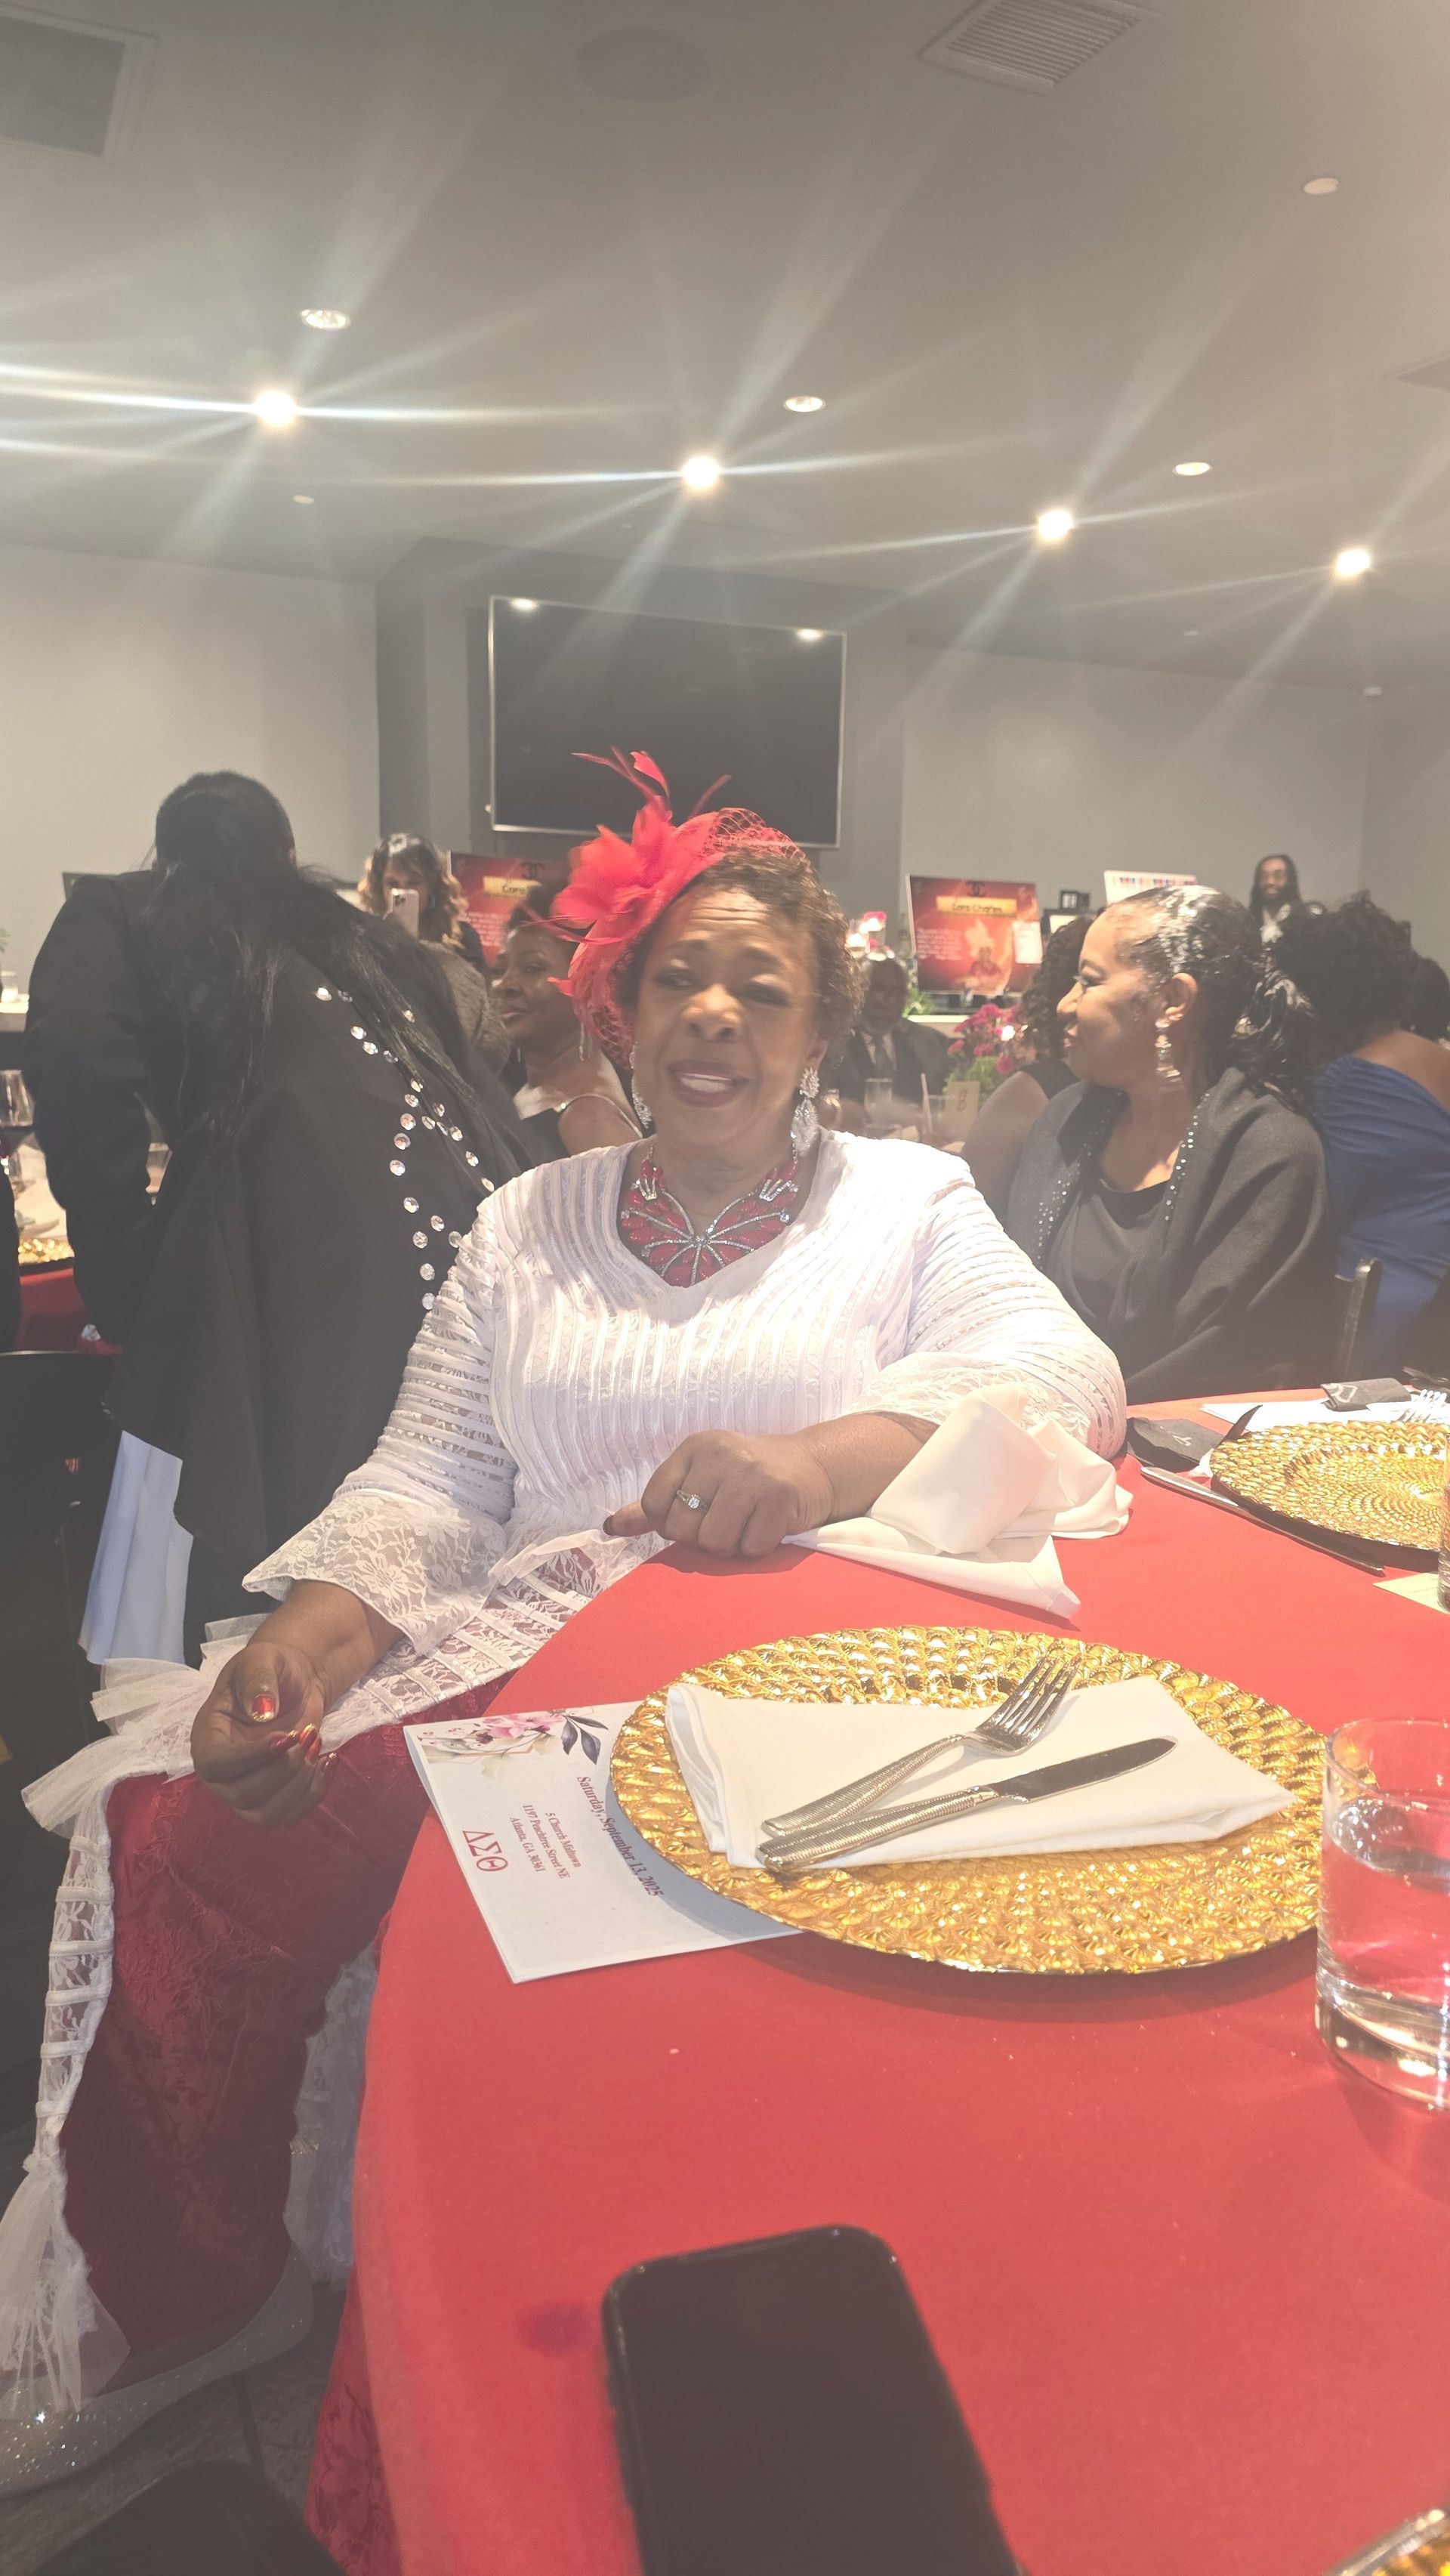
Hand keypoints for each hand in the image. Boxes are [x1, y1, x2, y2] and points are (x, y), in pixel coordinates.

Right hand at [190, 1640, 331, 1827]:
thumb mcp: (262, 1659)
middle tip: (304, 1735)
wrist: (294, 1681)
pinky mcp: (273, 1798)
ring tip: (315, 1747)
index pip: (217, 1765)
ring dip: (299, 1786)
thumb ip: (258, 1680)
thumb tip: (262, 1712)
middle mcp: (221, 1772)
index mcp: (207, 1738)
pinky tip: (329, 1760)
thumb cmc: (270, 1668)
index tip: (286, 1736)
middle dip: (283, 1769)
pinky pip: (290, 1816)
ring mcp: (245, 1789)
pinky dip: (314, 1793)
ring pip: (266, 1816)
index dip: (251, 1758)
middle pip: (242, 1796)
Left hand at [604, 1430, 835, 1559]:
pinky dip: (756, 1549)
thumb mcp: (699, 1478)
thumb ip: (655, 1504)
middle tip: (722, 1524)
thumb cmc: (746, 1477)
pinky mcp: (780, 1497)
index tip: (692, 1517)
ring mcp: (752, 1475)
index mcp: (695, 1447)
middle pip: (683, 1526)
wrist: (812, 1466)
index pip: (654, 1502)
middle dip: (700, 1538)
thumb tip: (610, 1527)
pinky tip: (765, 1528)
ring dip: (728, 1547)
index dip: (668, 1523)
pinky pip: (750, 1548)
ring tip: (743, 1527)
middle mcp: (721, 1454)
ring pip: (714, 1540)